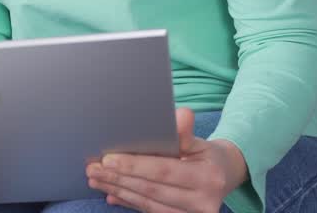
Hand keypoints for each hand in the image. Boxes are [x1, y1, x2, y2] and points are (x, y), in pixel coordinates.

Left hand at [86, 108, 248, 212]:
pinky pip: (150, 211)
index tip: (108, 160)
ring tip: (96, 180)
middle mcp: (202, 202)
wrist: (224, 177)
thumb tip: (182, 114)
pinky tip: (110, 194)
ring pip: (147, 204)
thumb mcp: (199, 141)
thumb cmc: (206, 155)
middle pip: (151, 189)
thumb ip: (184, 133)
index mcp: (208, 177)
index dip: (134, 165)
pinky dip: (128, 202)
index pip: (164, 170)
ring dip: (118, 191)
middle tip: (92, 169)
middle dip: (118, 178)